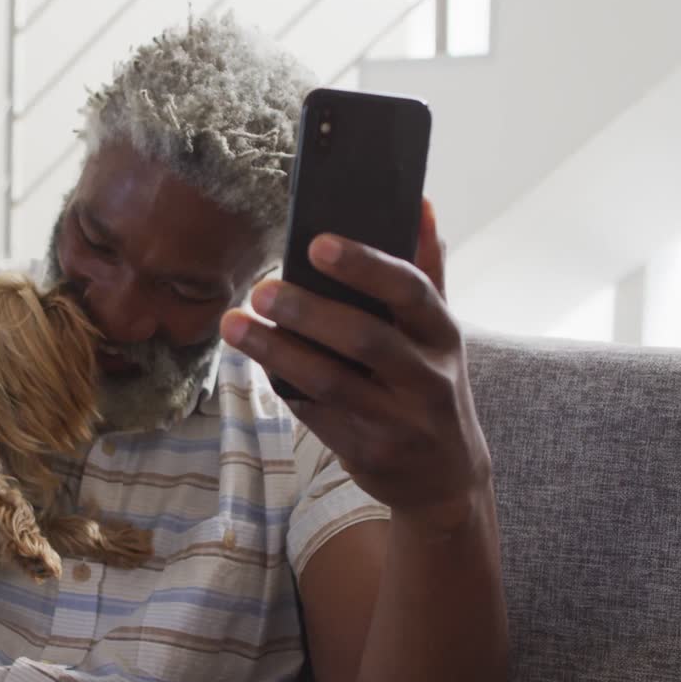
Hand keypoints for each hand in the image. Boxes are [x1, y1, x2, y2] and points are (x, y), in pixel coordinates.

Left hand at [221, 201, 491, 535]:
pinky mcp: (365, 451)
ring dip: (277, 351)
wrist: (445, 478)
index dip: (365, 266)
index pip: (411, 290)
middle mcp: (427, 378)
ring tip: (234, 324)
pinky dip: (283, 385)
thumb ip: (427, 270)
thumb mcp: (438, 333)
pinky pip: (314, 413)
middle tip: (260, 289)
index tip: (316, 243)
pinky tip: (255, 360)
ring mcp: (396, 420)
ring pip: (330, 381)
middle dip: (307, 311)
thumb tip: (419, 203)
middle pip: (365, 338)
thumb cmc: (431, 385)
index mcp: (444, 335)